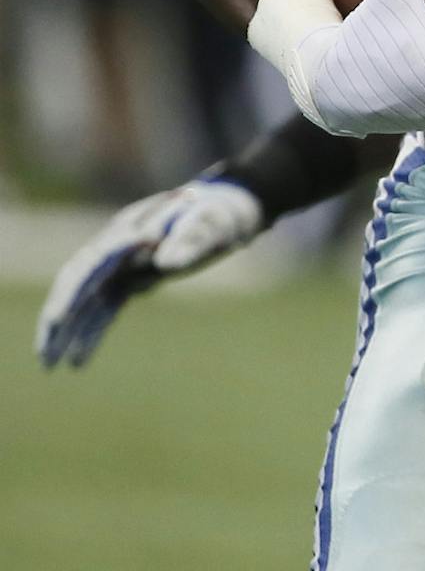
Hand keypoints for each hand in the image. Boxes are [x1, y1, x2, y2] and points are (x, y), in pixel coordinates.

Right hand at [35, 179, 264, 368]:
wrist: (224, 212)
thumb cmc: (217, 216)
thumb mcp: (210, 226)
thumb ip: (190, 241)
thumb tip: (167, 262)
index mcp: (130, 229)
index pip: (92, 263)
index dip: (73, 291)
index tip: (58, 319)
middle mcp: (116, 247)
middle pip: (77, 284)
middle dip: (58, 317)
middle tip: (45, 355)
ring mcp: (121, 264)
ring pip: (86, 301)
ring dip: (66, 332)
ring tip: (49, 366)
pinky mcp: (130, 279)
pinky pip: (104, 309)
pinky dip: (91, 333)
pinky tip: (77, 362)